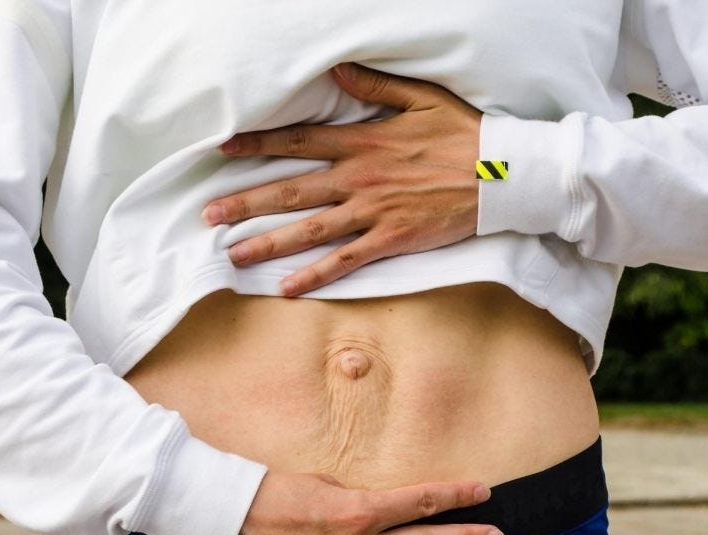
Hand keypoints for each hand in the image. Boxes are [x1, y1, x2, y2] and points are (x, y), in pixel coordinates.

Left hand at [202, 62, 483, 295]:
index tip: (223, 150)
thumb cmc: (463, 135)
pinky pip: (345, 260)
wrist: (501, 175)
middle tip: (207, 217)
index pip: (298, 142)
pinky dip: (315, 275)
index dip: (257, 145)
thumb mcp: (421, 98)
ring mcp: (373, 212)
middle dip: (245, 202)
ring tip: (232, 255)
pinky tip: (286, 288)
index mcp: (362, 142)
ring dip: (267, 242)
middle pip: (290, 191)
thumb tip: (336, 72)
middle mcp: (359, 178)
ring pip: (309, 230)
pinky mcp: (391, 239)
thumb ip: (375, 87)